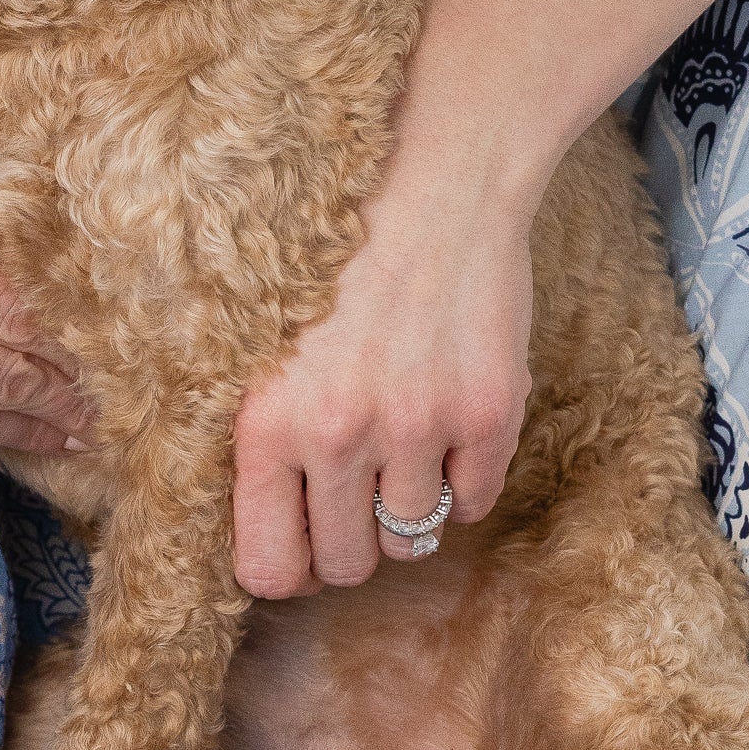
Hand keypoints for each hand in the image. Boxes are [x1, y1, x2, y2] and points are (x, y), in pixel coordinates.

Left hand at [229, 154, 534, 597]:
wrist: (434, 181)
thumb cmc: (333, 257)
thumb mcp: (261, 344)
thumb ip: (259, 435)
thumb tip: (261, 532)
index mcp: (267, 423)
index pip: (267, 568)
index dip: (288, 567)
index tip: (299, 544)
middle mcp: (340, 435)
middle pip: (346, 563)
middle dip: (348, 544)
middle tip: (353, 500)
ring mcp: (420, 427)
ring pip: (411, 537)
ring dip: (405, 512)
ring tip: (400, 457)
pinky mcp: (489, 413)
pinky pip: (474, 501)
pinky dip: (462, 482)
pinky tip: (448, 432)